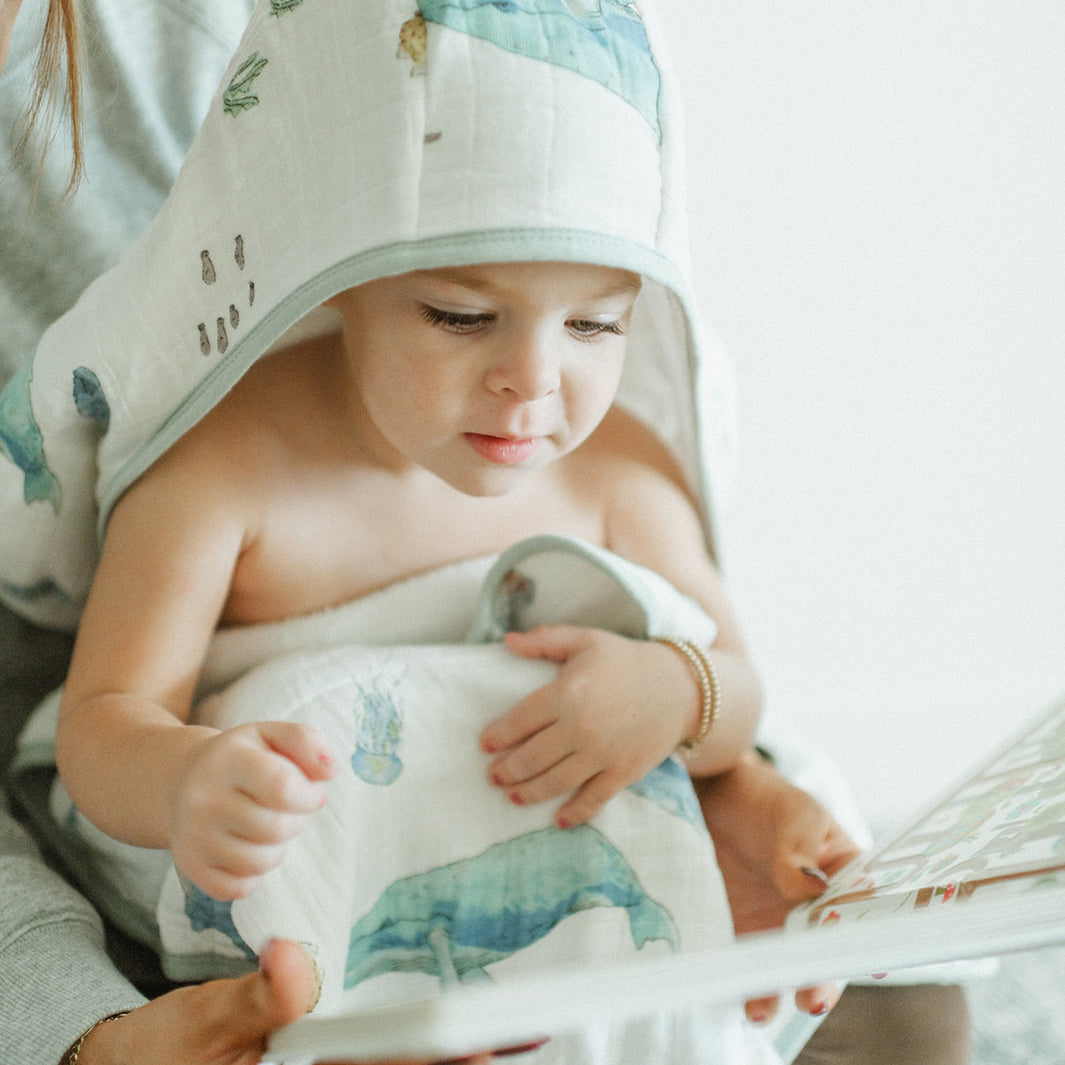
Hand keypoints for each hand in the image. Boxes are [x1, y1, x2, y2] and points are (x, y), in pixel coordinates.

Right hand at [72, 938, 483, 1064]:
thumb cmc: (159, 1052)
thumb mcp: (201, 1019)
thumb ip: (254, 998)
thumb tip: (294, 961)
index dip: (433, 1060)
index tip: (486, 1043)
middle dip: (456, 1061)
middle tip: (524, 1033)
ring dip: (440, 1060)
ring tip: (507, 1034)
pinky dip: (408, 1056)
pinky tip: (446, 1043)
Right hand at [170, 721, 334, 899]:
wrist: (181, 778)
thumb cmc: (242, 757)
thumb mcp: (272, 735)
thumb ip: (306, 741)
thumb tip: (329, 771)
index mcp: (228, 760)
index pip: (281, 787)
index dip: (309, 796)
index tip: (311, 793)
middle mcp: (203, 798)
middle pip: (275, 829)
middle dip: (295, 822)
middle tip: (287, 810)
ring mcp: (192, 835)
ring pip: (259, 863)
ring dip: (277, 849)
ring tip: (268, 827)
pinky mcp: (189, 865)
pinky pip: (238, 888)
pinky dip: (253, 874)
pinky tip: (248, 848)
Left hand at [480, 626, 694, 828]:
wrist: (679, 687)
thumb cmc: (624, 660)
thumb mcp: (584, 639)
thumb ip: (543, 640)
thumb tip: (507, 641)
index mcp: (568, 692)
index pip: (521, 720)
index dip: (498, 735)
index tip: (484, 745)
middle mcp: (582, 726)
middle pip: (532, 757)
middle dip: (508, 770)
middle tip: (493, 776)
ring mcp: (603, 754)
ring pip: (556, 781)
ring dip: (529, 793)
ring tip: (512, 796)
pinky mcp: (623, 772)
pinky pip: (593, 799)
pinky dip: (574, 813)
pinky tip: (558, 819)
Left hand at [695, 752, 859, 1022]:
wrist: (710, 797)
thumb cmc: (765, 797)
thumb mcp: (792, 812)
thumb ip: (800, 847)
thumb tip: (809, 887)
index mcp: (847, 877)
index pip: (864, 913)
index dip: (865, 939)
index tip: (864, 962)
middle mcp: (820, 909)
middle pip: (830, 952)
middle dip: (824, 977)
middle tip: (812, 996)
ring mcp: (783, 924)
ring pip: (793, 967)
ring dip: (783, 989)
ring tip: (764, 1009)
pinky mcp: (746, 934)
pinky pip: (753, 966)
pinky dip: (749, 985)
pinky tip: (743, 1002)